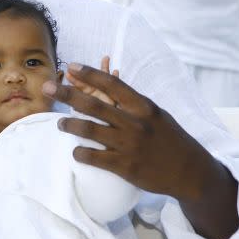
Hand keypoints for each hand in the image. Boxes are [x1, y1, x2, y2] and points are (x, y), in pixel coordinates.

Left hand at [43, 63, 224, 202]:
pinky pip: (93, 157)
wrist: (191, 172)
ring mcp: (129, 145)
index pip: (113, 84)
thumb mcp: (156, 115)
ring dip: (68, 124)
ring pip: (88, 130)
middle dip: (66, 94)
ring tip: (59, 123)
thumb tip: (110, 86)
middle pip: (93, 104)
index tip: (72, 66)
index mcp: (144, 107)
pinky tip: (75, 151)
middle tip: (47, 87)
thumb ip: (133, 104)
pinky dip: (80, 152)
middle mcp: (135, 123)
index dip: (90, 73)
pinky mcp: (125, 166)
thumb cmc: (170, 139)